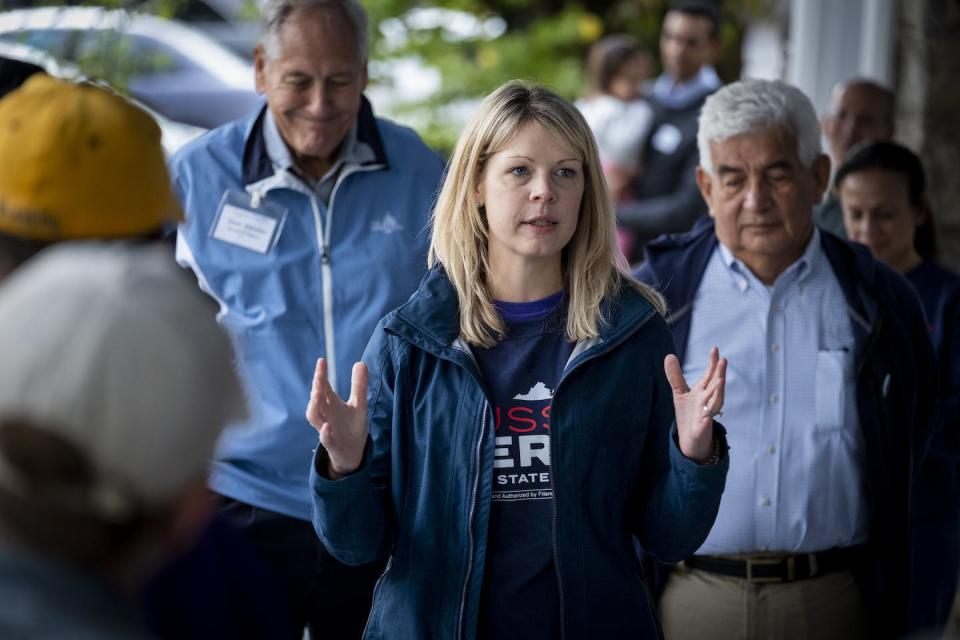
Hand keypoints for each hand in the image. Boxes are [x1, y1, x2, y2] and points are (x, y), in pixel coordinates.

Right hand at [306, 358, 368, 478]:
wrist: (353, 453)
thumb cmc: (352, 427)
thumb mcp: (359, 405)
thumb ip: (359, 386)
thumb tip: (360, 363)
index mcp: (331, 404)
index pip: (323, 387)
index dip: (321, 375)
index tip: (322, 360)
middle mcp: (326, 415)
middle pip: (316, 400)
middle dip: (316, 388)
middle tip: (319, 376)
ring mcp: (327, 429)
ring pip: (314, 418)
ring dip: (314, 407)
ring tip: (317, 394)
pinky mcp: (332, 444)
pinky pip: (325, 439)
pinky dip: (324, 434)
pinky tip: (326, 427)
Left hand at [664, 346, 726, 462]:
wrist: (691, 439)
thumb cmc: (689, 414)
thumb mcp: (680, 393)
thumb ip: (675, 376)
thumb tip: (669, 355)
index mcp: (703, 392)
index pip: (709, 375)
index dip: (712, 363)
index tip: (715, 349)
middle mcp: (707, 401)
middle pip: (715, 386)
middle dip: (719, 374)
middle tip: (723, 360)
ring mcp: (706, 415)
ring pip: (715, 404)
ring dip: (718, 393)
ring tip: (720, 382)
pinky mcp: (701, 430)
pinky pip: (704, 426)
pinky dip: (705, 422)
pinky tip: (705, 419)